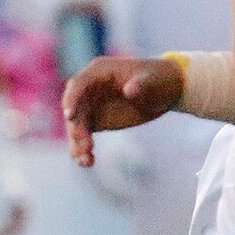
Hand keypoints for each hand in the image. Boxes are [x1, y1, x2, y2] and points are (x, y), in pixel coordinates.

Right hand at [63, 56, 184, 165]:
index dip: (72, 99)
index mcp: (98, 71)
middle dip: (77, 128)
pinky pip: (84, 136)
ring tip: (86, 161)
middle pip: (75, 109)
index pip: (78, 84)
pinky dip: (83, 149)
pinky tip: (88, 162)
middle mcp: (88, 88)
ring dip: (77, 143)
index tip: (70, 116)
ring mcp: (90, 105)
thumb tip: (130, 91)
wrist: (164, 90)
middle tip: (86, 146)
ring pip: (76, 126)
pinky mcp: (95, 121)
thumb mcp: (153, 81)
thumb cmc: (157, 79)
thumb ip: (141, 85)